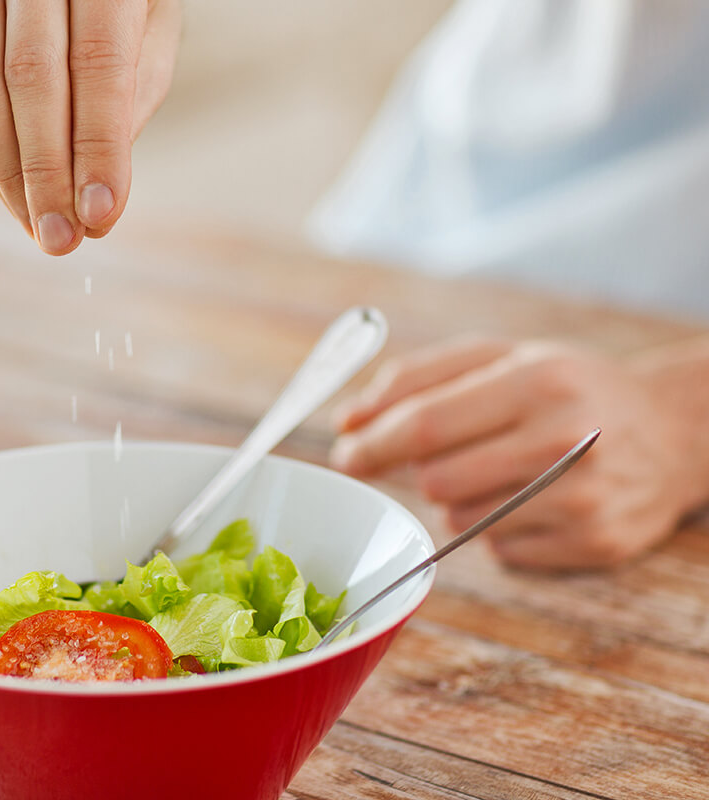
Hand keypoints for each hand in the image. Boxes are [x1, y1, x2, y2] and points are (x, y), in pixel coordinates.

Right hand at [0, 0, 181, 254]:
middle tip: (64, 241)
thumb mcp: (154, 14)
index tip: (103, 217)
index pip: (97, 62)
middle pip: (30, 76)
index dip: (98, 144)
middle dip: (47, 171)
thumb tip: (100, 177)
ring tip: (41, 228)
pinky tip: (17, 190)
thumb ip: (135, 84)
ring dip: (8, 170)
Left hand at [328, 336, 706, 569]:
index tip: (345, 454)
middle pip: (436, 480)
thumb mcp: (501, 357)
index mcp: (539, 380)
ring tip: (504, 470)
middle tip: (443, 457)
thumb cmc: (569, 389)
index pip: (426, 424)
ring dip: (460, 499)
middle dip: (422, 471)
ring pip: (461, 520)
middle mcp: (567, 439)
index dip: (372, 444)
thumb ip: (416, 378)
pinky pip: (499, 552)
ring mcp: (585, 499)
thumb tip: (348, 422)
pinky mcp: (595, 544)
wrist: (674, 433)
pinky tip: (534, 500)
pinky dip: (498, 530)